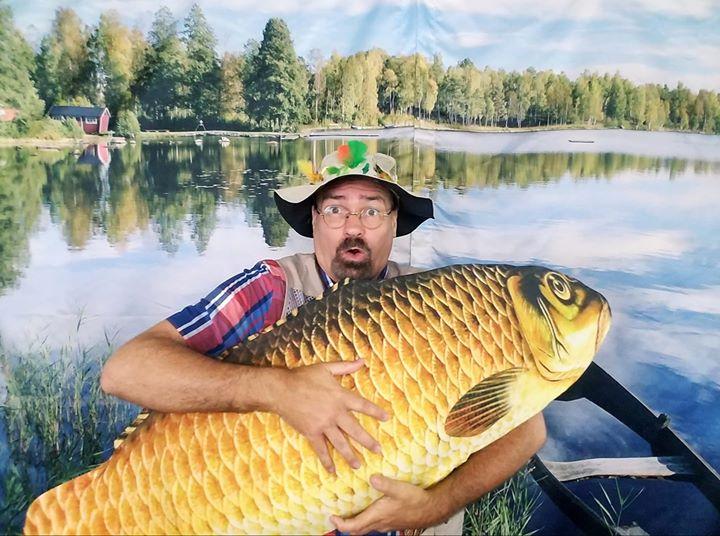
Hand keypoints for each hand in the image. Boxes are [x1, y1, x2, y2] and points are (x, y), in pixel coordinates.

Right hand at [271, 359, 388, 472]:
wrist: (281, 389)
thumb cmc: (303, 376)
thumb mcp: (326, 368)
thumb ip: (345, 366)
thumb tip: (362, 360)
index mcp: (340, 396)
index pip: (362, 405)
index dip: (375, 412)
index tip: (386, 418)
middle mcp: (334, 413)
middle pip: (355, 429)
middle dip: (368, 441)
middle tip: (379, 451)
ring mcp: (323, 424)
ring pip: (340, 443)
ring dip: (350, 455)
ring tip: (359, 466)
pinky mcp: (311, 432)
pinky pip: (321, 449)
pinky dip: (327, 461)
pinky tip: (333, 471)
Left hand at [330, 474, 438, 533]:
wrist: (431, 508)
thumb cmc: (416, 500)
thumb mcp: (400, 489)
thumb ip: (385, 483)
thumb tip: (372, 477)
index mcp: (378, 515)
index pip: (354, 526)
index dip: (341, 524)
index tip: (332, 516)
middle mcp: (379, 522)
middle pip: (357, 531)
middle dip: (344, 526)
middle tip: (336, 516)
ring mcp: (385, 524)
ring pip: (365, 529)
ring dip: (354, 524)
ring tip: (347, 512)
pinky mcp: (390, 521)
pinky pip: (372, 525)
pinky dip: (364, 520)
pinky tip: (366, 509)